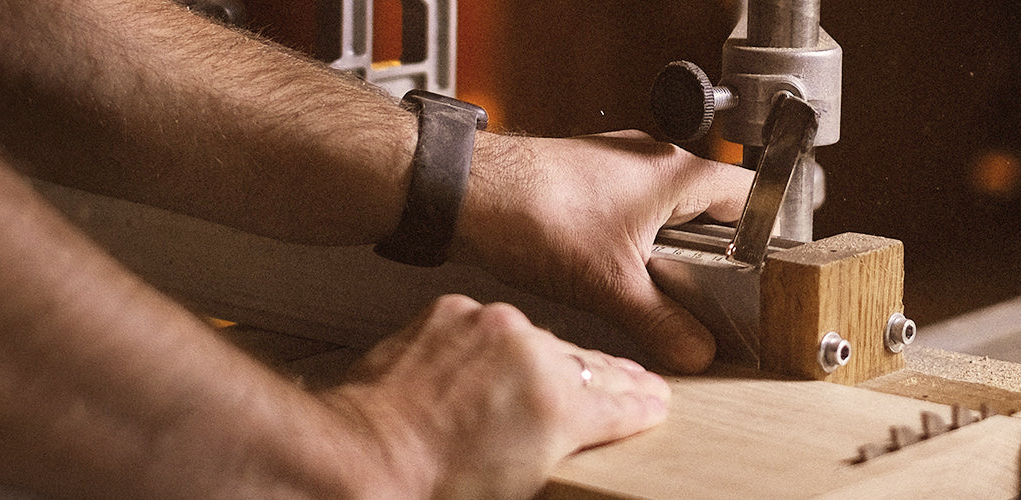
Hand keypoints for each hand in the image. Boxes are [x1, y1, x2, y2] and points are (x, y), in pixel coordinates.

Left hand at [322, 295, 669, 498]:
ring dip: (545, 359)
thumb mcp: (526, 477)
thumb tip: (586, 423)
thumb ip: (567, 436)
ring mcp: (492, 326)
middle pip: (586, 364)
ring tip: (547, 381)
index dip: (642, 403)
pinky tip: (488, 365)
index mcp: (559, 404)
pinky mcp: (454, 311)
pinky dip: (491, 344)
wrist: (366, 453)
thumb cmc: (437, 479)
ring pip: (539, 339)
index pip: (620, 401)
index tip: (654, 401)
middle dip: (610, 378)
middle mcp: (533, 354)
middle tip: (632, 383)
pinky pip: (487, 326)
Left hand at [452, 130, 751, 372]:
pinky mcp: (586, 178)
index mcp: (676, 173)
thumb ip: (663, 324)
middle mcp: (651, 159)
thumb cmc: (535, 212)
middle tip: (703, 293)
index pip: (748, 194)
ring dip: (665, 250)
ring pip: (666, 211)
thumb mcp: (611, 285)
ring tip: (653, 287)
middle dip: (710, 254)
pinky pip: (629, 211)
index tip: (757, 274)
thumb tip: (698, 351)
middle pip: (708, 209)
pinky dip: (630, 242)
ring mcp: (617, 165)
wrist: (465, 192)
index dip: (761, 235)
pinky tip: (610, 271)